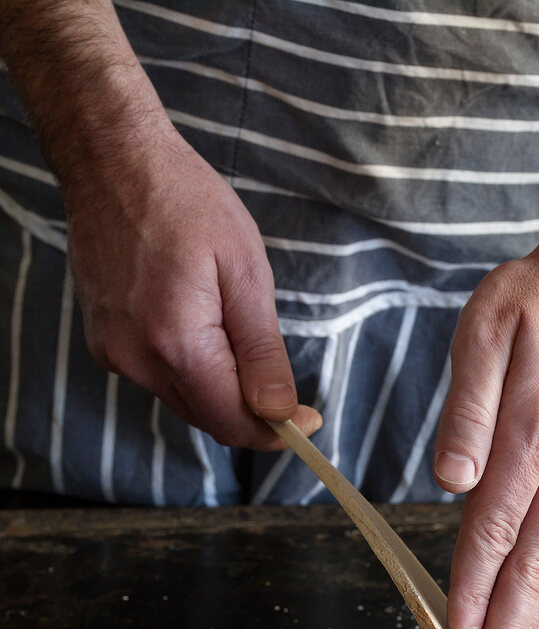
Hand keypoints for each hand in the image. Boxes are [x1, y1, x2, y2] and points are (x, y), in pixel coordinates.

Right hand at [66, 126, 320, 448]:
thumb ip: (262, 352)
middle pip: (209, 417)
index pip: (233, 421)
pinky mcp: (105, 343)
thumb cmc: (186, 202)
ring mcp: (114, 354)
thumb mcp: (245, 273)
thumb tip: (279, 412)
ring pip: (184, 400)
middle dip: (252, 413)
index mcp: (176, 345)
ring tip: (238, 335)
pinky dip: (191, 370)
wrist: (112, 161)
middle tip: (286, 388)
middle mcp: (136, 361)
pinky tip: (203, 327)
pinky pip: (159, 377)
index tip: (307, 421)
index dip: (275, 431)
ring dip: (221, 390)